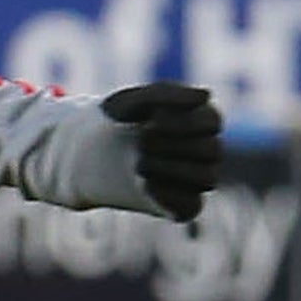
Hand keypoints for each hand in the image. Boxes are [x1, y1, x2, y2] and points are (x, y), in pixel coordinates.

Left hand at [100, 82, 223, 223]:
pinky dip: (170, 195)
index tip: (151, 121)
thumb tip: (206, 95)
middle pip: (211, 150)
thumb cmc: (117, 121)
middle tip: (140, 142)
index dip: (184, 122)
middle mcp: (205, 150)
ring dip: (172, 169)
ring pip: (207, 178)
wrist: (88, 153)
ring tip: (138, 164)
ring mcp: (196, 179)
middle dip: (173, 145)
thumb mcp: (131, 102)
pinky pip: (192, 206)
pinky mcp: (182, 204)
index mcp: (200, 121)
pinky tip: (144, 183)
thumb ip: (165, 94)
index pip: (213, 122)